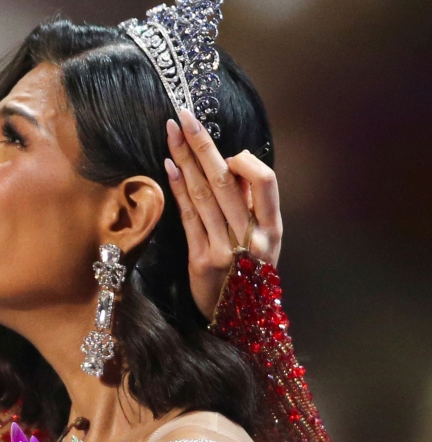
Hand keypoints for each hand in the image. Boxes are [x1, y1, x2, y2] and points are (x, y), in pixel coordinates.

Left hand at [164, 108, 281, 316]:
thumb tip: (231, 164)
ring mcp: (225, 249)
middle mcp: (252, 238)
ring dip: (185, 159)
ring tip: (170, 132)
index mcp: (273, 229)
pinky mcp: (200, 260)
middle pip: (224, 181)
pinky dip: (178, 189)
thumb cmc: (248, 277)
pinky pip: (188, 217)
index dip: (244, 161)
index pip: (266, 183)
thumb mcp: (263, 244)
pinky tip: (169, 166)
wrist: (239, 326)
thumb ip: (252, 207)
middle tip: (183, 115)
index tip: (227, 148)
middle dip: (202, 145)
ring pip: (203, 195)